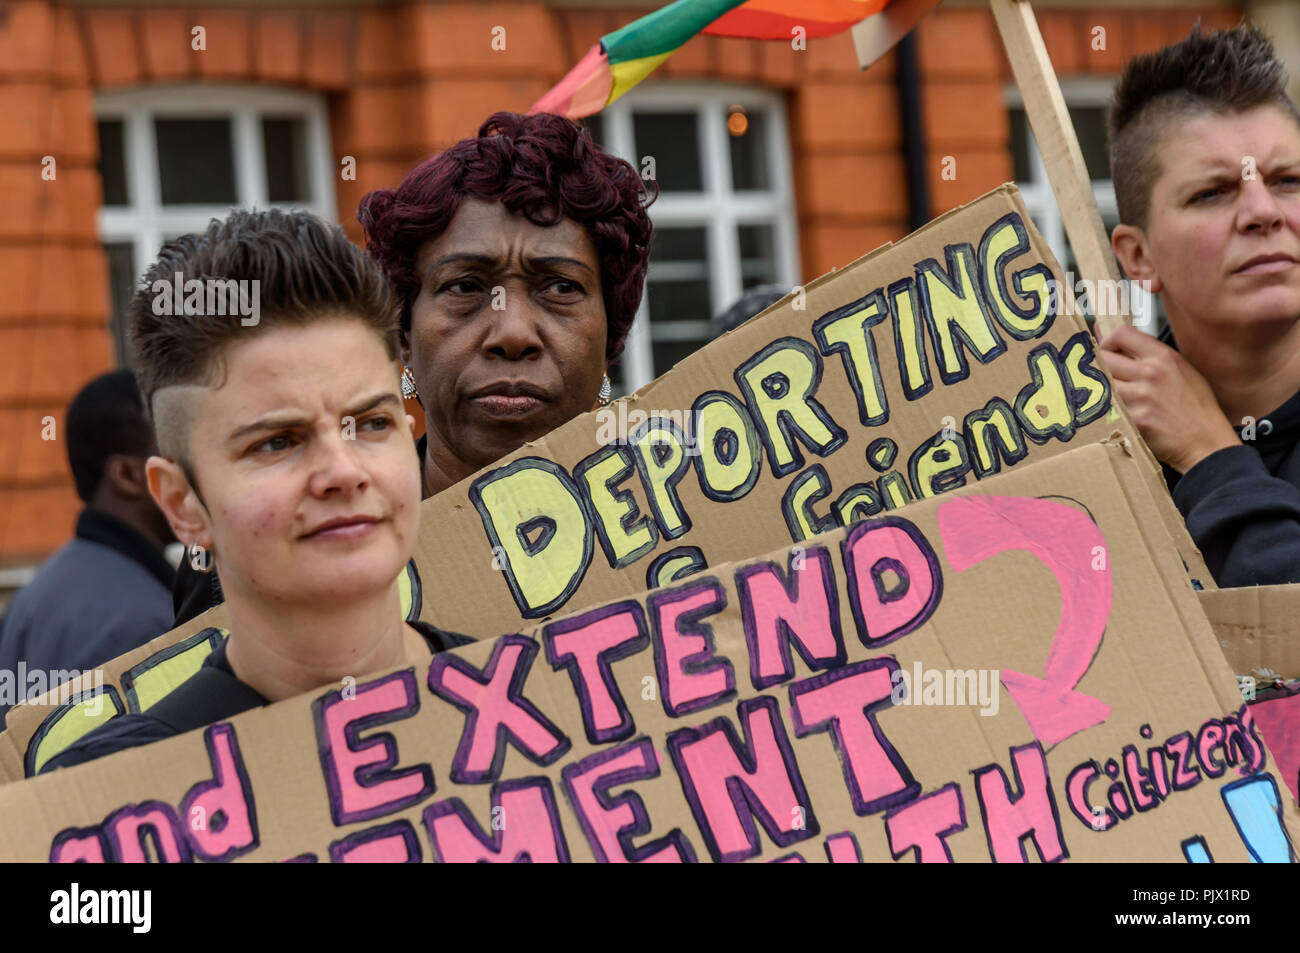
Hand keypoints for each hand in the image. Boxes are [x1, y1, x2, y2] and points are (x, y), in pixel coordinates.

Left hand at [1098, 325, 1239, 474]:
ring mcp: (1142, 396)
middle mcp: (1151, 373)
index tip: (1107, 351)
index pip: (1121, 333)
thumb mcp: (1181, 370)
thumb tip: (1112, 339)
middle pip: (1103, 357)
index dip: (1107, 341)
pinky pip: (1107, 407)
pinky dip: (1107, 410)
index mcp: (1164, 357)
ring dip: (1099, 390)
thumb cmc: (1196, 408)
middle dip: (1097, 366)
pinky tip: (1118, 415)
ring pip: (1100, 383)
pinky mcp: (1134, 418)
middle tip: (1103, 377)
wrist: (1207, 442)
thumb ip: (1147, 355)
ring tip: (1111, 397)